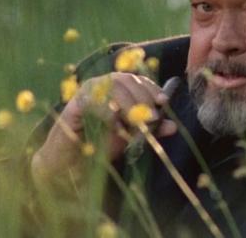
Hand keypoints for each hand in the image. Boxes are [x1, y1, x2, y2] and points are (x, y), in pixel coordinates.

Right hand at [31, 72, 177, 189]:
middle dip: (143, 98)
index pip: (138, 80)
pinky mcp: (73, 104)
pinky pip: (93, 100)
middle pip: (127, 80)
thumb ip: (151, 130)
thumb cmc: (102, 147)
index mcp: (118, 88)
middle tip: (152, 118)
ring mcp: (87, 92)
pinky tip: (117, 127)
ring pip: (112, 86)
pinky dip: (108, 112)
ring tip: (137, 125)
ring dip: (129, 104)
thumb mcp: (132, 137)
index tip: (163, 101)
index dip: (152, 88)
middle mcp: (103, 85)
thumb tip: (173, 126)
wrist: (72, 164)